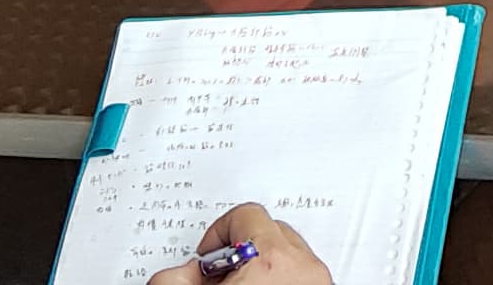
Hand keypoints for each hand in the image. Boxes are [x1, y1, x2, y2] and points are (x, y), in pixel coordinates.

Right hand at [148, 205, 332, 284]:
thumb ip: (176, 275)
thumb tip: (173, 272)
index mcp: (270, 260)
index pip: (244, 215)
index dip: (218, 232)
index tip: (206, 257)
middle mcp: (303, 268)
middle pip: (270, 231)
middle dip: (241, 249)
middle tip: (218, 277)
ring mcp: (319, 282)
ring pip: (289, 255)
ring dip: (262, 266)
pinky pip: (303, 274)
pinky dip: (283, 279)